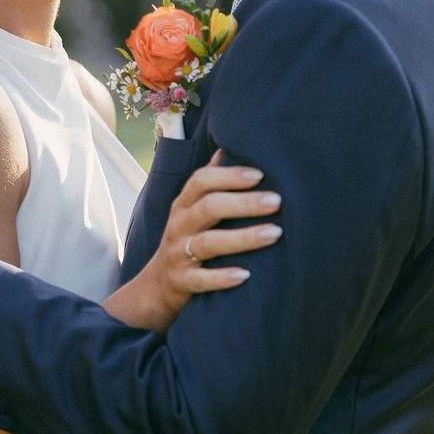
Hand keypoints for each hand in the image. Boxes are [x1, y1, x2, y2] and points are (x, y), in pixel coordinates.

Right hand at [135, 151, 281, 331]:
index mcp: (184, 204)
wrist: (156, 287)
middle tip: (277, 201)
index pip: (201, 181)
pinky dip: (222, 278)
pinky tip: (246, 275)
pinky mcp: (181, 282)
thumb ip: (209, 181)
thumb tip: (228, 146)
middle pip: (208, 208)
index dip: (229, 176)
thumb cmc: (186, 240)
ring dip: (243, 238)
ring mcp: (178, 255)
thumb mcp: (191, 209)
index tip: (260, 174)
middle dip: (244, 203)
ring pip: (208, 243)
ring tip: (275, 234)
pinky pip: (200, 280)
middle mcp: (179, 226)